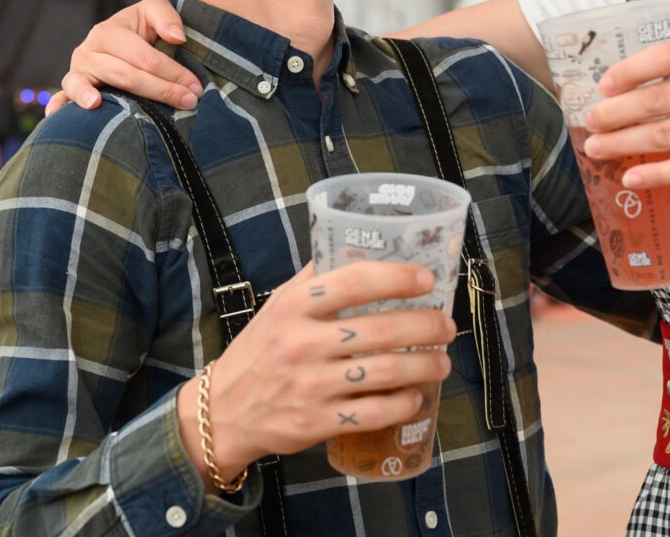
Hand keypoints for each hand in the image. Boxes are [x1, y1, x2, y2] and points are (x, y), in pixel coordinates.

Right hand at [44, 0, 204, 114]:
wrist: (118, 40)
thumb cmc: (139, 29)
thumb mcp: (152, 12)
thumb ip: (166, 17)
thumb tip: (177, 39)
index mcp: (108, 31)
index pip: (144, 56)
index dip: (172, 72)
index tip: (195, 87)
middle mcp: (89, 50)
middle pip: (126, 75)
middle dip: (160, 90)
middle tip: (188, 102)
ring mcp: (78, 70)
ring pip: (97, 87)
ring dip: (115, 100)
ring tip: (116, 108)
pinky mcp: (71, 86)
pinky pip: (64, 96)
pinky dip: (60, 104)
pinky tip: (57, 114)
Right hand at [187, 262, 454, 477]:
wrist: (222, 411)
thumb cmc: (258, 351)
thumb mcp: (277, 306)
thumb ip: (314, 280)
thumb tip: (357, 248)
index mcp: (294, 307)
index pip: (354, 282)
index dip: (397, 278)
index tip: (426, 280)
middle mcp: (303, 343)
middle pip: (380, 329)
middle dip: (425, 327)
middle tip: (446, 326)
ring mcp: (311, 385)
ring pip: (384, 372)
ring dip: (424, 366)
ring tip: (442, 361)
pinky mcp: (317, 421)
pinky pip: (372, 413)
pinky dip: (402, 404)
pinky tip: (415, 396)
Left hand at [580, 40, 669, 195]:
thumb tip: (625, 91)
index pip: (668, 55)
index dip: (631, 69)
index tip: (604, 85)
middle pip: (659, 99)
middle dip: (616, 113)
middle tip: (589, 122)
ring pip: (667, 134)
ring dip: (625, 143)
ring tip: (597, 149)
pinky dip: (656, 174)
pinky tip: (631, 177)